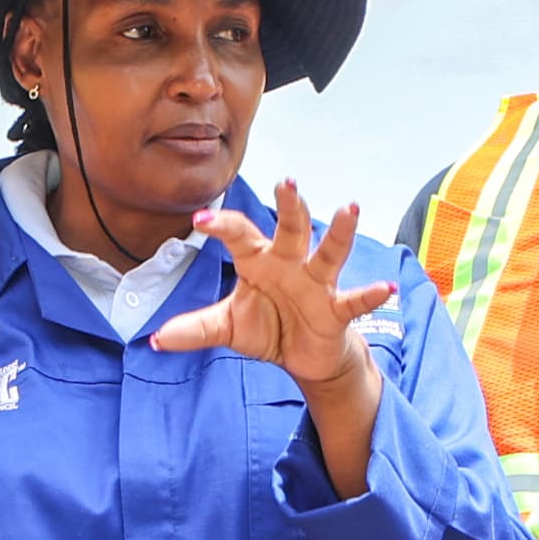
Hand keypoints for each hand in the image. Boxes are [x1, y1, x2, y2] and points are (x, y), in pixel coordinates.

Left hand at [146, 181, 393, 388]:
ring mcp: (316, 284)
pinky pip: (353, 300)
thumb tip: (154, 339)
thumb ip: (196, 329)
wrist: (304, 356)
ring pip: (329, 252)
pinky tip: (384, 288)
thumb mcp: (228, 328)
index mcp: (259, 261)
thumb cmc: (268, 327)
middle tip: (287, 182)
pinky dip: (369, 294)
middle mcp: (290, 264)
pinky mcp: (337, 309)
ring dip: (340, 232)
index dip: (221, 227)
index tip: (199, 221)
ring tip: (350, 209)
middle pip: (291, 229)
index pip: (240, 235)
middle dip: (290, 206)